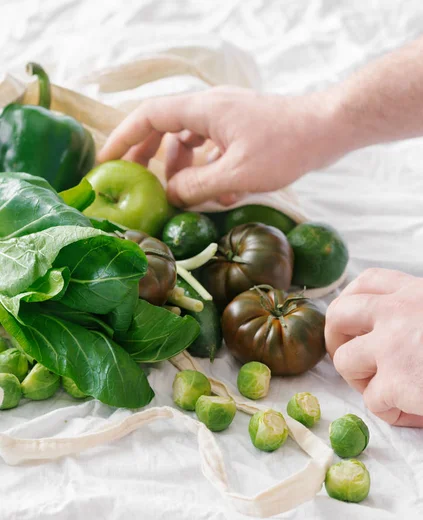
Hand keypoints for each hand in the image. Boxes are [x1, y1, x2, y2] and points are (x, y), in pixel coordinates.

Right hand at [98, 86, 340, 206]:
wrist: (328, 128)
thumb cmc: (286, 147)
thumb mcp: (236, 174)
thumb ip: (197, 186)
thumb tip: (170, 194)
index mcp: (202, 109)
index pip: (148, 116)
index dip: (122, 138)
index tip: (106, 161)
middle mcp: (210, 108)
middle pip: (165, 126)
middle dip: (148, 155)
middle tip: (135, 181)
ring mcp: (226, 118)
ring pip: (188, 140)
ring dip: (181, 168)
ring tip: (183, 195)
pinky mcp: (241, 130)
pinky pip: (211, 147)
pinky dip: (207, 168)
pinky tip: (219, 194)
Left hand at [325, 268, 422, 426]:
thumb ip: (420, 314)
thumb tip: (401, 333)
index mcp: (416, 292)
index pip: (366, 282)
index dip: (352, 303)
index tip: (354, 323)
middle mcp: (397, 311)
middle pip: (339, 315)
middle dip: (337, 340)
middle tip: (353, 361)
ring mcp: (392, 345)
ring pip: (346, 361)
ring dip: (363, 381)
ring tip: (392, 391)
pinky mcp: (396, 381)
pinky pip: (374, 401)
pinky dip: (392, 412)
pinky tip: (417, 412)